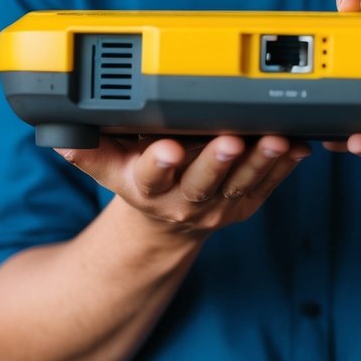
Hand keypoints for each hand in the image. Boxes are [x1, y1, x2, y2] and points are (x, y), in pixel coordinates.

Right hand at [56, 134, 309, 236]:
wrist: (165, 224)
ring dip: (262, 161)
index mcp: (148, 189)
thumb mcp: (110, 168)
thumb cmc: (140, 180)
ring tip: (277, 138)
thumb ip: (91, 150)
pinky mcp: (246, 202)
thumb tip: (60, 136)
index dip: (159, 164)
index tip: (167, 149)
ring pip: (244, 182)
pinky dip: (286, 164)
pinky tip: (300, 143)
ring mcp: (219, 205)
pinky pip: (270, 183)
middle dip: (218, 160)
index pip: (150, 177)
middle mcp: (184, 202)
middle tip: (231, 140)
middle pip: (203, 182)